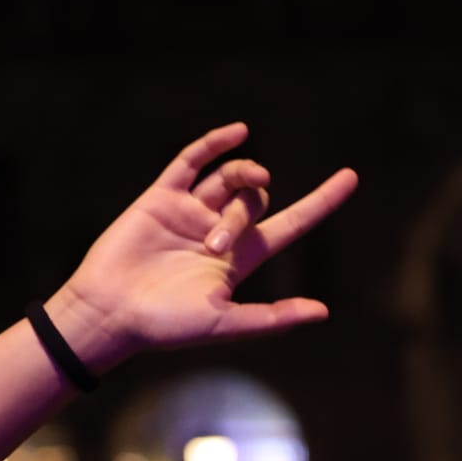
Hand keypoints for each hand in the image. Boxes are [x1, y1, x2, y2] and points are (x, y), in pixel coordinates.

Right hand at [45, 123, 357, 372]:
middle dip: (244, 214)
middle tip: (215, 245)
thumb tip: (323, 312)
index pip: (290, 224)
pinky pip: (193, 161)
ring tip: (223, 208)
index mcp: (238, 260)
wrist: (111, 313)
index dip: (320, 202)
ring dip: (239, 180)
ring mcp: (190, 212)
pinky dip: (215, 144)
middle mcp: (218, 231)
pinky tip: (238, 133)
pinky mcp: (162, 198)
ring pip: (230, 178)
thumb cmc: (166, 327)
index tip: (350, 178)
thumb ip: (272, 317)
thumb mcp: (225, 324)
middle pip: (255, 200)